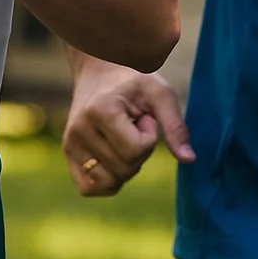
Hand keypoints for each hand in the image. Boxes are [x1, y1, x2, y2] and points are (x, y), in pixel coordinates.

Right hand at [62, 61, 193, 196]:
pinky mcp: (68, 155)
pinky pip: (89, 189)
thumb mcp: (160, 94)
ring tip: (121, 139)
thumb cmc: (135, 81)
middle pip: (124, 168)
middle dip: (139, 152)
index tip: (143, 116)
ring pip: (109, 182)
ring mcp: (70, 144)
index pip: (136, 149)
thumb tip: (189, 160)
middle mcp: (79, 130)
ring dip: (125, 167)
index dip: (150, 136)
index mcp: (101, 111)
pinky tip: (113, 158)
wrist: (100, 69)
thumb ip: (175, 126)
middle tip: (132, 126)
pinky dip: (107, 182)